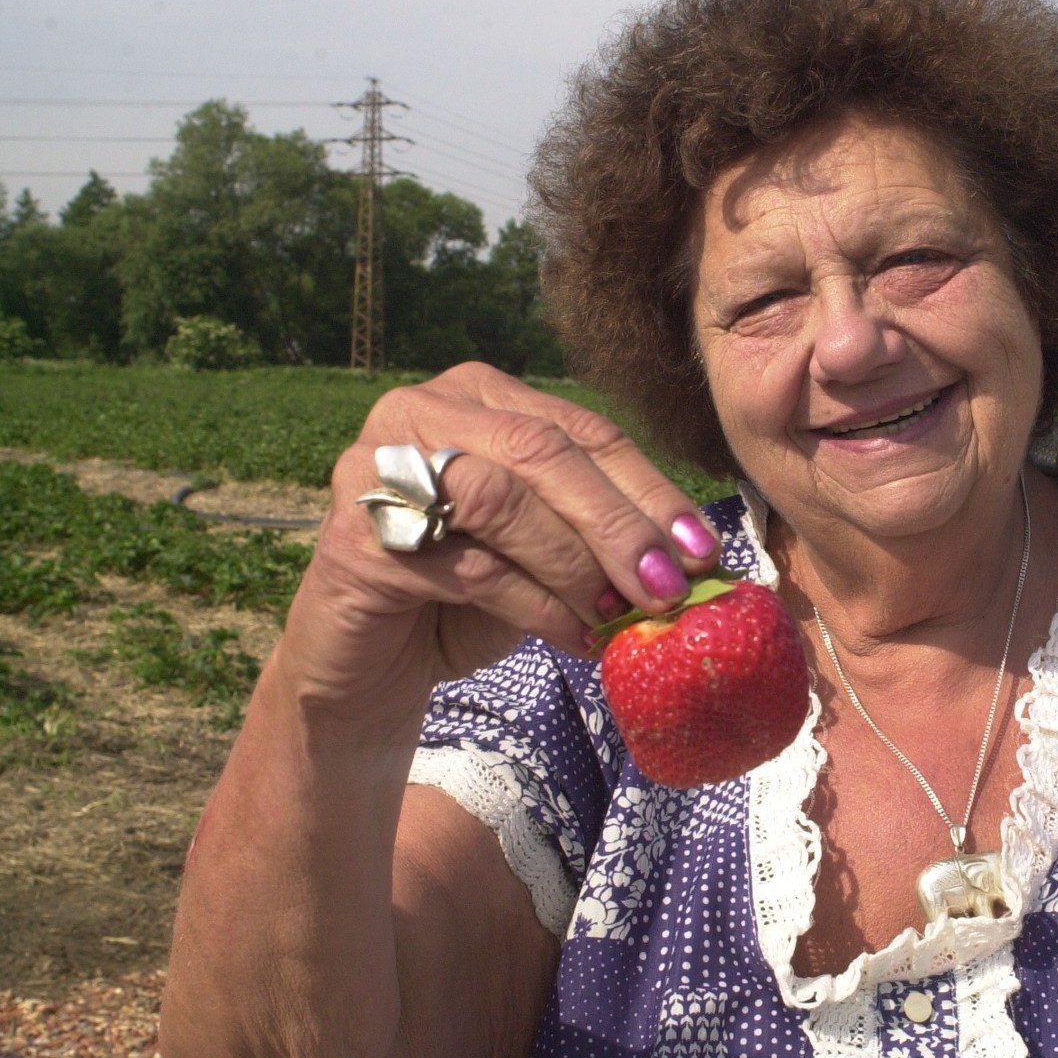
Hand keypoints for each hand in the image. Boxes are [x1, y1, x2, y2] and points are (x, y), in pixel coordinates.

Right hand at [276, 362, 720, 729]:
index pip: (583, 432)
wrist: (373, 664)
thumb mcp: (548, 550)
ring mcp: (376, 466)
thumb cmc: (471, 596)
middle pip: (543, 453)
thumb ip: (600, 531)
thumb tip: (693, 551)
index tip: (702, 548)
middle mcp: (422, 410)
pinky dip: (536, 605)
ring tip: (620, 613)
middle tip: (669, 585)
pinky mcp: (355, 536)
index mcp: (480, 393)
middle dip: (618, 524)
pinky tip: (574, 636)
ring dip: (576, 564)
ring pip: (501, 500)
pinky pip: (467, 565)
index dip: (649, 489)